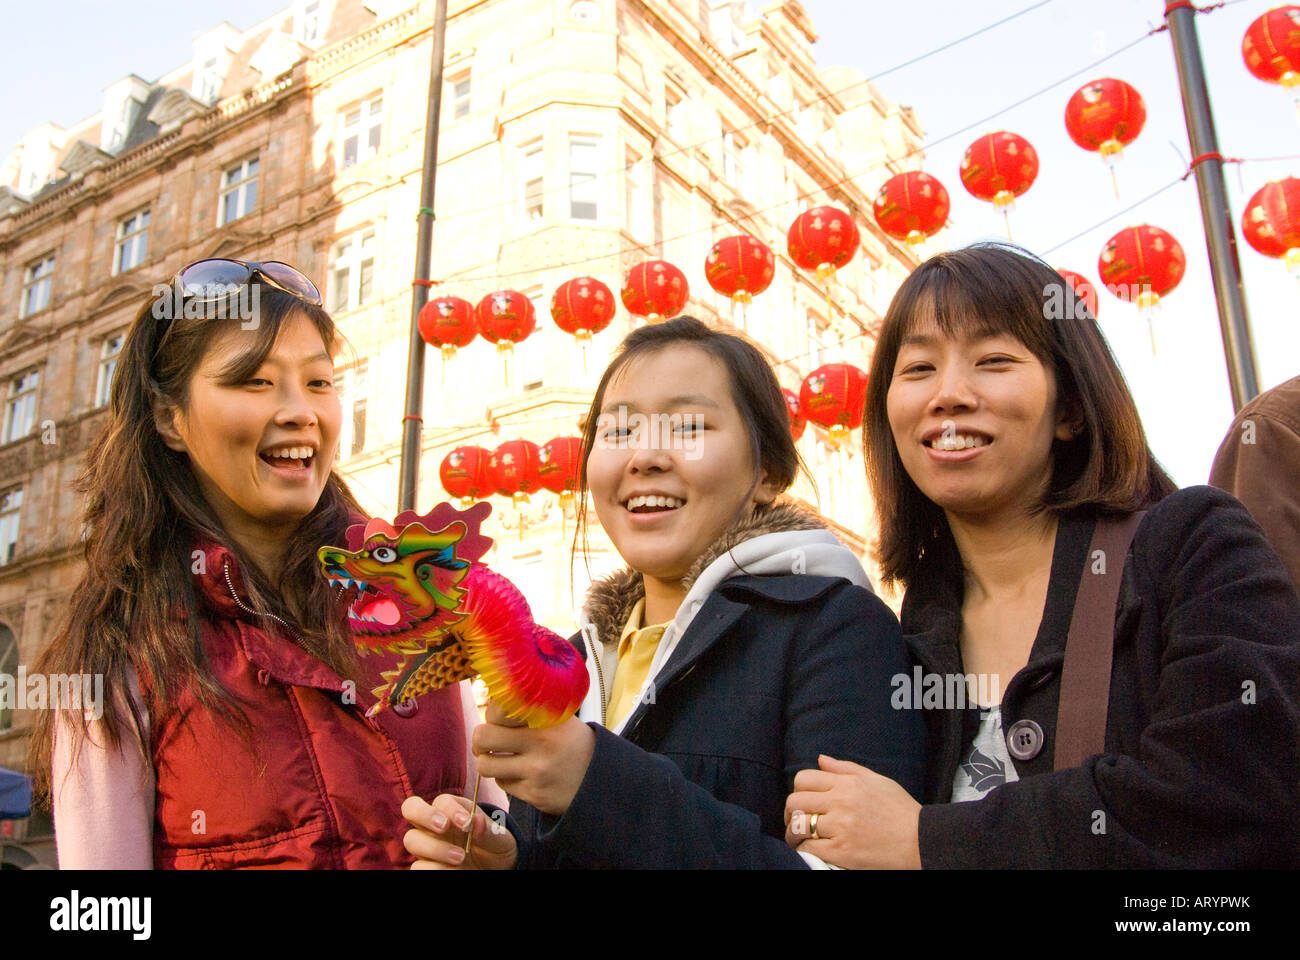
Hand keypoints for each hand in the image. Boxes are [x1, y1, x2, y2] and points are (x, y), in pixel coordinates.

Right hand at [401, 794, 516, 869]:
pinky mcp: (426, 866)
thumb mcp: (497, 837)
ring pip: (412, 839)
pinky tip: (456, 870)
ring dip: (436, 849)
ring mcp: (427, 846)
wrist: (496, 868)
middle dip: (426, 816)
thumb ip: (487, 829)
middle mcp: (434, 825)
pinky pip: (418, 866)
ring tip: (460, 858)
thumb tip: (476, 821)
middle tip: (444, 828)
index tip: (465, 821)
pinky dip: (436, 868)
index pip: (441, 801)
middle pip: (411, 808)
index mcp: (451, 810)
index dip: (450, 809)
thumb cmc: (494, 846)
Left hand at [473, 709, 594, 816]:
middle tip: (487, 739)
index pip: (497, 710)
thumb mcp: (559, 716)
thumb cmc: (572, 741)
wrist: (601, 777)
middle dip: (480, 740)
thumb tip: (490, 699)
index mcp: (547, 716)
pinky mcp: (534, 794)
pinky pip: (502, 783)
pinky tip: (521, 773)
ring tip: (498, 757)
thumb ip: (529, 707)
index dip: (493, 714)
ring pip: (485, 765)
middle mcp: (542, 742)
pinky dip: (507, 778)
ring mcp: (537, 771)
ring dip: (488, 761)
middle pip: (483, 737)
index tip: (500, 718)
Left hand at [783, 755, 922, 869]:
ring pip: (798, 826)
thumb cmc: (900, 810)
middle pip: (795, 801)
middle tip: (795, 819)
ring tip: (798, 837)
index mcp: (847, 784)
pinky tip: (810, 849)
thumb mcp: (877, 780)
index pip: (803, 779)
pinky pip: (809, 848)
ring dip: (793, 833)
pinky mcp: (842, 852)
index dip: (798, 789)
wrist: (920, 841)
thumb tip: (820, 760)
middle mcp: (841, 803)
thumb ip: (845, 769)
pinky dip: (804, 849)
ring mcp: (840, 828)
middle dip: (790, 811)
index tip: (802, 800)